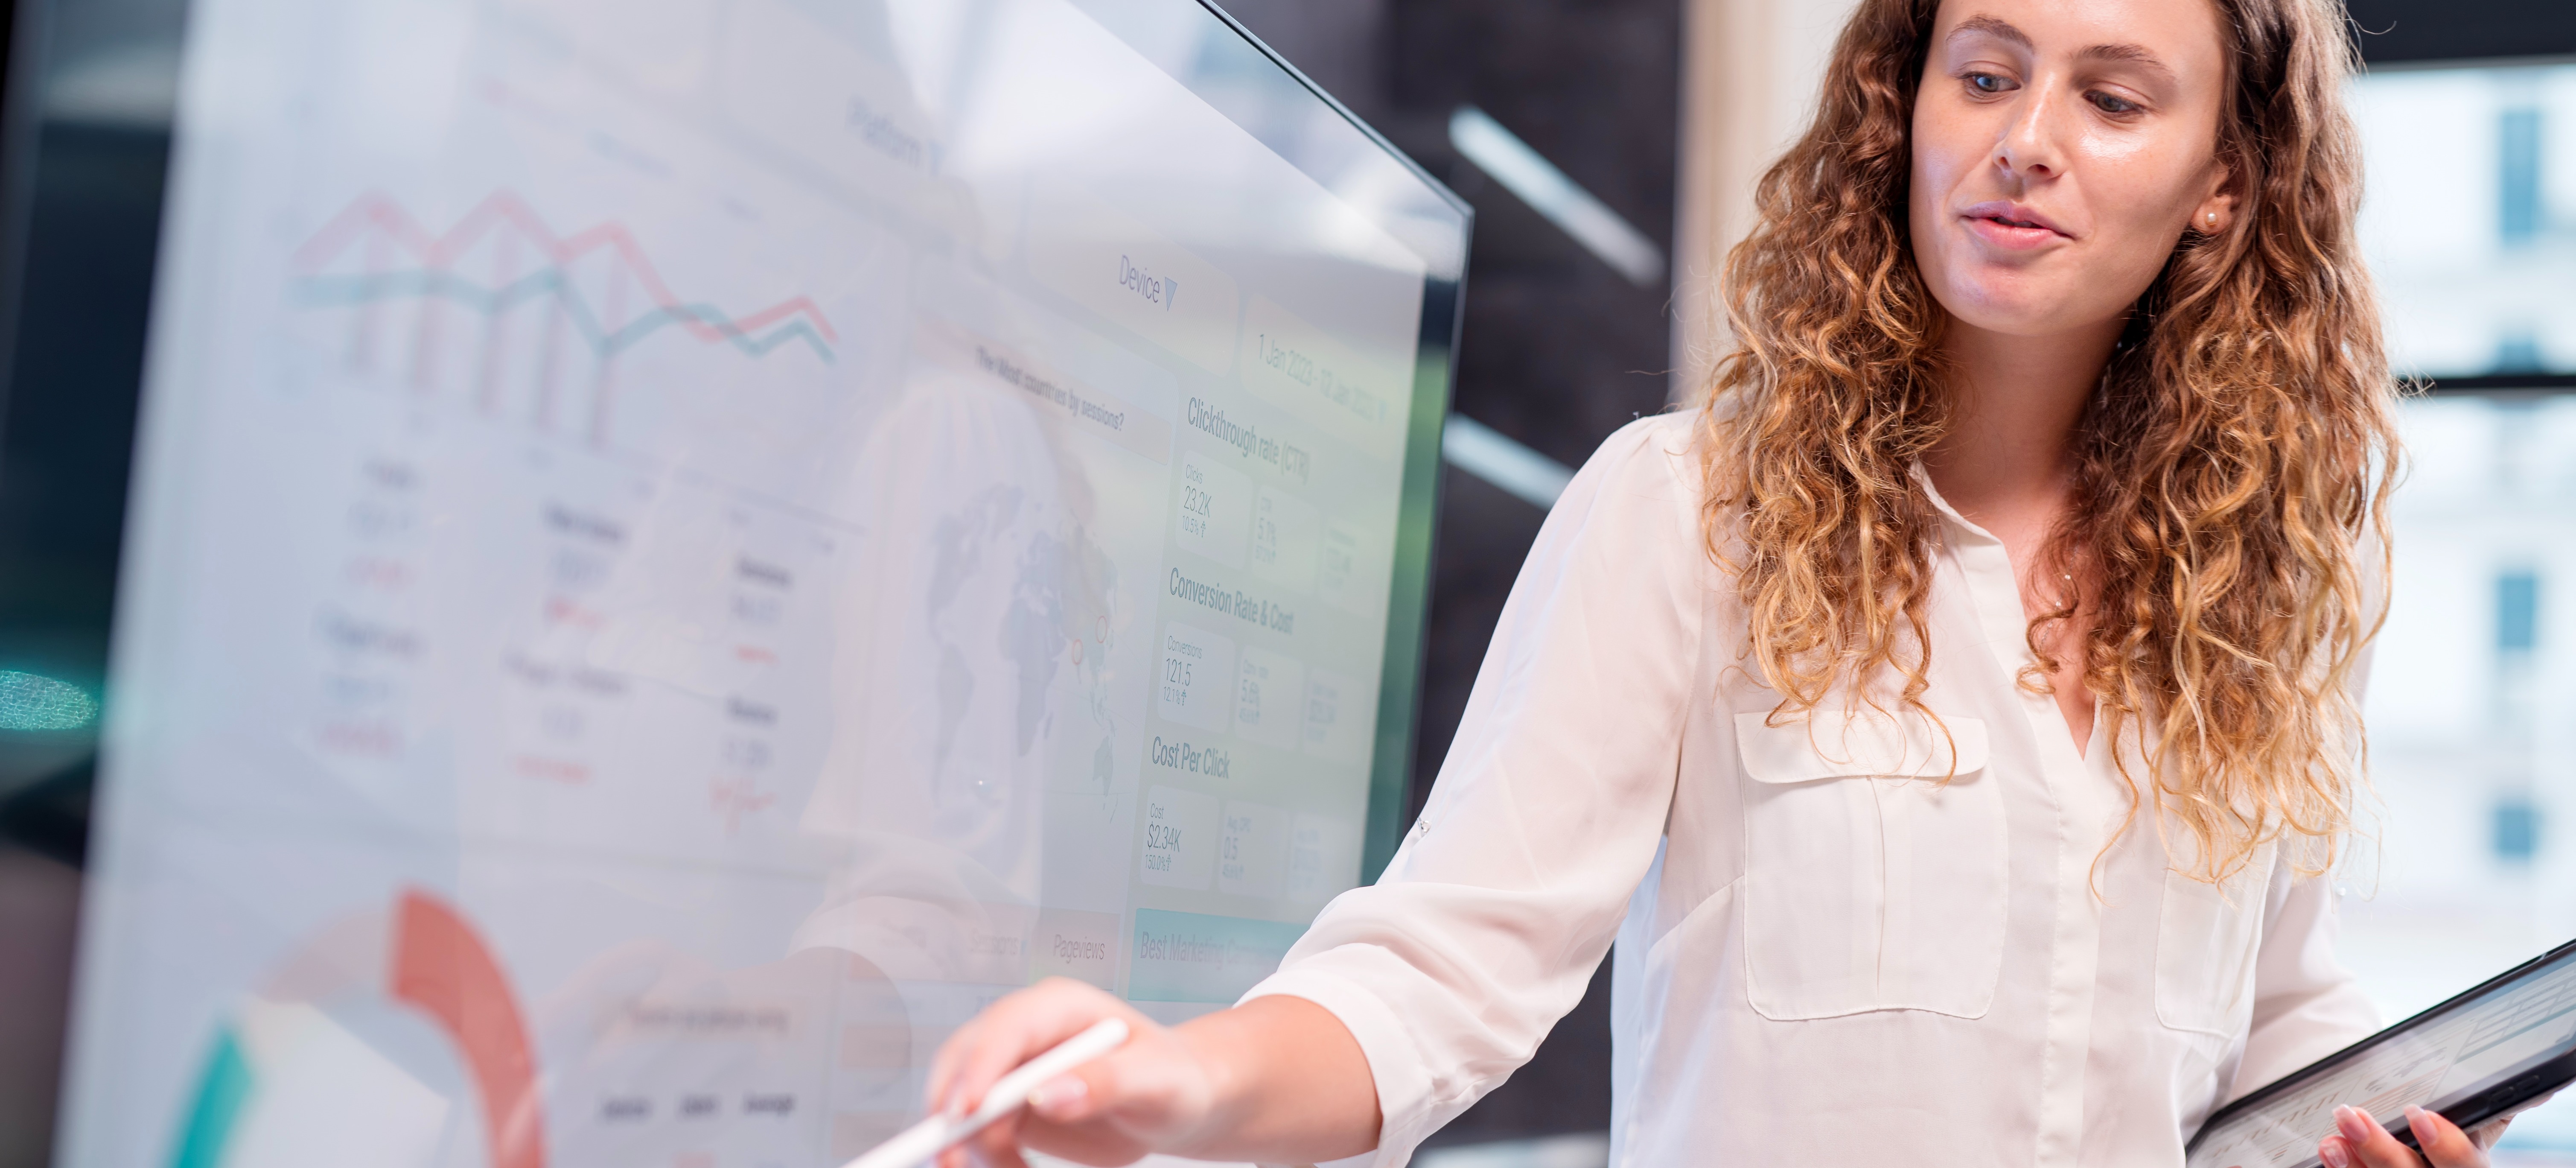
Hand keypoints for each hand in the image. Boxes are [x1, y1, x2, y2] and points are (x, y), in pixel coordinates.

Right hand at [924, 978, 1217, 1167]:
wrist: (1175, 1105)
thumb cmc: (1174, 1080)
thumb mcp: (1157, 1080)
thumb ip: (1106, 1082)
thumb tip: (1047, 1095)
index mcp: (1060, 1006)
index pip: (1007, 1026)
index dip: (980, 1064)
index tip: (966, 1111)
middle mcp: (1026, 1032)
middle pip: (964, 1060)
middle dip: (951, 1110)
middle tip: (955, 1161)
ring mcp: (1011, 1069)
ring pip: (962, 1103)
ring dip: (971, 1144)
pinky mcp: (1007, 1106)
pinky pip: (976, 1132)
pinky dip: (982, 1157)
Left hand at [2317, 1104, 2510, 1167]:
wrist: (2415, 1137)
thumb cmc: (2447, 1127)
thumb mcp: (2474, 1118)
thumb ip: (2493, 1104)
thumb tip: (2539, 1089)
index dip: (2448, 1148)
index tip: (2419, 1114)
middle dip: (2384, 1153)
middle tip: (2352, 1116)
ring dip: (2353, 1165)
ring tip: (2331, 1137)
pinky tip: (2328, 1153)